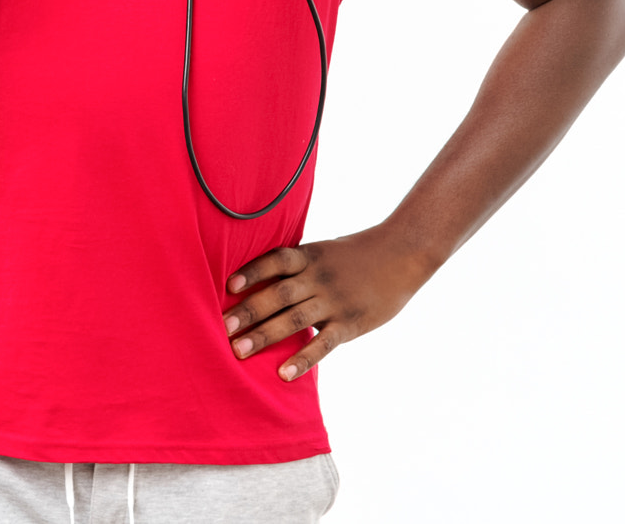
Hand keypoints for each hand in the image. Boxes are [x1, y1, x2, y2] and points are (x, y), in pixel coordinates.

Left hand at [223, 226, 435, 380]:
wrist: (403, 254)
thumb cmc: (357, 255)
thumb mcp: (324, 251)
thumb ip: (297, 266)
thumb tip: (259, 279)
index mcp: (310, 256)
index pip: (276, 260)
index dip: (252, 271)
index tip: (227, 285)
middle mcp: (318, 278)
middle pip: (278, 293)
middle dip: (248, 311)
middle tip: (221, 328)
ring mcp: (334, 301)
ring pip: (295, 319)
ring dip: (265, 335)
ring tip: (238, 351)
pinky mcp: (351, 323)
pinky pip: (324, 344)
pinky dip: (302, 359)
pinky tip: (283, 373)